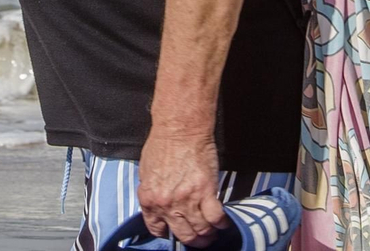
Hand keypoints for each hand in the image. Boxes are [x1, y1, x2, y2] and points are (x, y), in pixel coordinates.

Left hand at [138, 126, 228, 246]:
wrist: (180, 129)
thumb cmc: (162, 144)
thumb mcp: (146, 172)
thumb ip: (152, 192)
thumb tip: (159, 204)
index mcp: (150, 200)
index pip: (158, 229)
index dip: (168, 233)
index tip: (175, 232)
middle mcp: (168, 205)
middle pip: (183, 234)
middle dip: (193, 241)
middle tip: (200, 239)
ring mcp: (188, 200)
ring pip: (200, 230)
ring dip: (208, 235)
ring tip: (213, 234)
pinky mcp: (206, 191)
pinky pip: (215, 217)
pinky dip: (221, 224)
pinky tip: (223, 223)